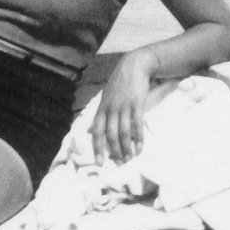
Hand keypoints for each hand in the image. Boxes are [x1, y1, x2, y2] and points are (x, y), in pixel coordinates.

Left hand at [90, 49, 156, 164]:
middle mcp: (111, 109)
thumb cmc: (119, 84)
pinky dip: (138, 138)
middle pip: (110, 135)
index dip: (97, 148)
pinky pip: (137, 124)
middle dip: (115, 151)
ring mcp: (124, 106)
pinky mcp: (137, 104)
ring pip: (123, 132)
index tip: (100, 162)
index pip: (97, 132)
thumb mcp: (105, 98)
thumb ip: (99, 115)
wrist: (134, 66)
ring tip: (130, 158)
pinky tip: (140, 148)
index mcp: (102, 109)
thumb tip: (90, 130)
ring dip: (127, 147)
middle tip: (120, 163)